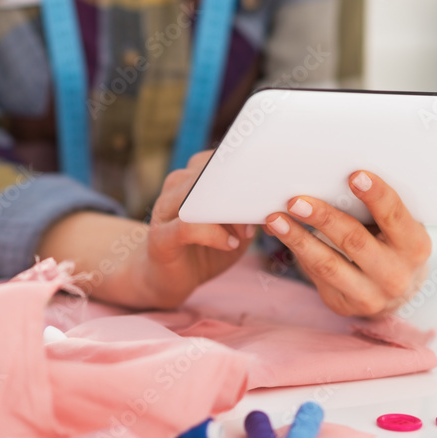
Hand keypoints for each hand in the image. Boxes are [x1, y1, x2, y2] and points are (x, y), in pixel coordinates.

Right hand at [136, 150, 255, 307]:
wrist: (169, 279)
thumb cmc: (206, 249)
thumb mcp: (234, 227)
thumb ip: (248, 209)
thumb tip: (276, 199)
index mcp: (192, 178)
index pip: (217, 158)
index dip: (244, 167)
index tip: (268, 184)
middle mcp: (175, 188)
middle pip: (209, 175)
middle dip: (240, 192)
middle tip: (261, 211)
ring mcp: (164, 211)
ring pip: (198, 197)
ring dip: (229, 215)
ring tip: (246, 233)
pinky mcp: (160, 237)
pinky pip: (187, 226)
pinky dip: (214, 235)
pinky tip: (230, 244)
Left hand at [263, 171, 430, 316]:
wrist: (396, 292)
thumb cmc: (392, 244)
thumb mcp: (396, 228)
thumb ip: (374, 209)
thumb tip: (328, 180)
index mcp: (414, 246)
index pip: (395, 216)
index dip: (376, 195)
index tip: (355, 175)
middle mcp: (395, 275)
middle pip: (354, 241)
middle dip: (323, 218)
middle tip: (296, 201)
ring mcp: (370, 295)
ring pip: (327, 264)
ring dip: (298, 238)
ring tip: (276, 219)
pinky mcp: (343, 304)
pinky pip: (315, 275)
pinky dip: (296, 251)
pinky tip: (281, 233)